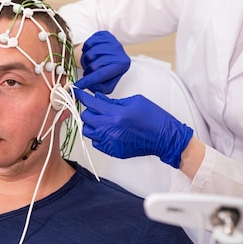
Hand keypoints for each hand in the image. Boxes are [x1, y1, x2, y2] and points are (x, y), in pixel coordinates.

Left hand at [73, 88, 192, 168]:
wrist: (165, 138)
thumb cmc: (154, 118)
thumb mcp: (134, 101)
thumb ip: (113, 101)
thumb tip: (98, 98)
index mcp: (117, 113)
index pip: (91, 103)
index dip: (82, 96)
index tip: (77, 92)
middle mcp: (111, 128)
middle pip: (86, 118)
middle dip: (89, 110)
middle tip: (95, 108)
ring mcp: (111, 141)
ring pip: (88, 131)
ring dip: (91, 124)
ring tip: (101, 120)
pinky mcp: (113, 151)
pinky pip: (96, 143)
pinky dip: (98, 136)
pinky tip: (107, 131)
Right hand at [74, 31, 129, 93]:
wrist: (113, 54)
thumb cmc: (109, 70)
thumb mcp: (108, 83)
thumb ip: (99, 88)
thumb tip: (89, 85)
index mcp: (122, 65)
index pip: (101, 74)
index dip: (88, 81)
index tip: (78, 86)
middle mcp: (119, 51)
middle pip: (94, 65)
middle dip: (88, 71)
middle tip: (90, 71)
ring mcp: (112, 41)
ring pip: (89, 54)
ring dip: (87, 60)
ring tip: (92, 61)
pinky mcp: (104, 34)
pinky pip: (88, 43)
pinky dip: (87, 50)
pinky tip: (92, 52)